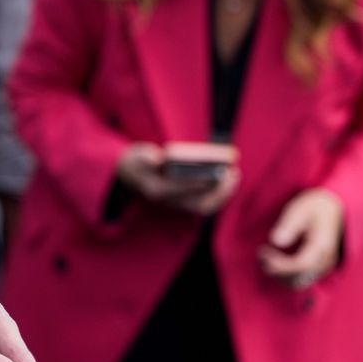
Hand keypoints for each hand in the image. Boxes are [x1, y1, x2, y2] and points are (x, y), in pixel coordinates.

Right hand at [115, 141, 238, 215]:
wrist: (128, 175)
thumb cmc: (135, 161)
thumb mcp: (135, 155)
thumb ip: (145, 156)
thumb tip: (157, 158)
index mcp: (156, 190)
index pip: (181, 189)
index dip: (199, 183)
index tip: (215, 174)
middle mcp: (168, 202)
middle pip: (198, 203)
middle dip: (218, 192)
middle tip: (233, 174)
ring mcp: (176, 205)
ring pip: (204, 206)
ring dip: (221, 194)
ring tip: (234, 176)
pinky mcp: (183, 202)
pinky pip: (205, 203)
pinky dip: (217, 195)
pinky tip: (227, 180)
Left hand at [259, 188, 344, 288]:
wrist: (334, 207)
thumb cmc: (315, 206)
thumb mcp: (300, 209)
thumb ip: (289, 225)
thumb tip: (276, 241)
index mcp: (322, 245)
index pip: (300, 264)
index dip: (279, 264)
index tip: (263, 252)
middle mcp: (326, 260)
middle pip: (299, 277)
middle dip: (276, 270)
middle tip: (261, 253)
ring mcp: (324, 266)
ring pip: (299, 281)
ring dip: (280, 274)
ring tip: (265, 256)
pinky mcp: (319, 267)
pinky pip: (302, 278)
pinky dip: (286, 273)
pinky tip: (275, 260)